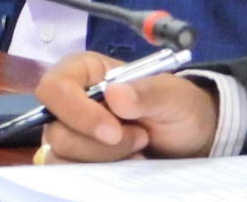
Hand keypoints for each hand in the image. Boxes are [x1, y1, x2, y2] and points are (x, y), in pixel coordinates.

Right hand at [37, 53, 217, 162]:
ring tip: (137, 149)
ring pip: (61, 154)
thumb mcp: (172, 95)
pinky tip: (128, 164)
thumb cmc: (178, 107)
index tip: (113, 131)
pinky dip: (99, 174)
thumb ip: (146, 92)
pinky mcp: (80, 159)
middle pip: (55, 128)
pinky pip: (69, 172)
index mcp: (84, 72)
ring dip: (102, 159)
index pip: (54, 87)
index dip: (76, 111)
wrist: (192, 140)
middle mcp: (70, 102)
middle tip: (139, 138)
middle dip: (98, 144)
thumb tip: (113, 94)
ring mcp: (73, 132)